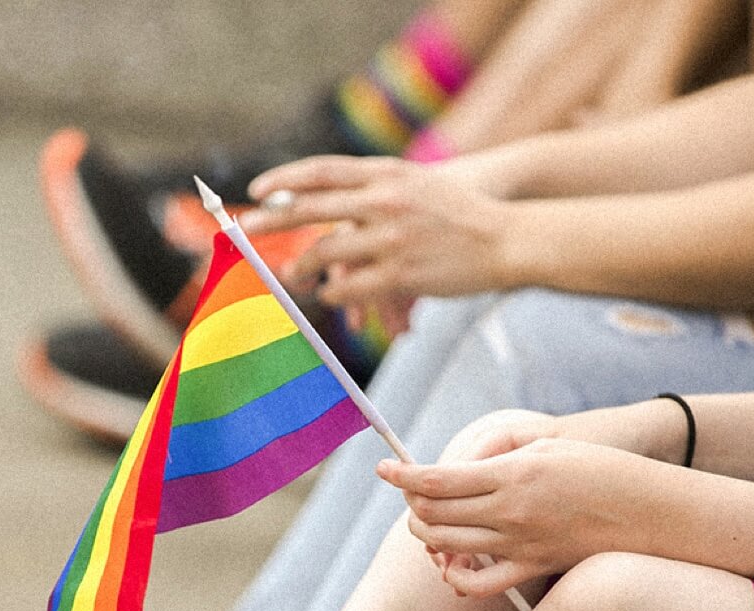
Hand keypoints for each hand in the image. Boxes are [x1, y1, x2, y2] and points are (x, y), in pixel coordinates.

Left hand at [240, 156, 514, 308]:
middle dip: (273, 221)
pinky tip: (330, 295)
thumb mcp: (418, 183)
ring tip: (292, 277)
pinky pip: (350, 287)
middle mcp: (386, 202)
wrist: (508, 238)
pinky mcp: (402, 274)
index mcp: (388, 174)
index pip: (323, 171)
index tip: (256, 191)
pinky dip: (334, 293)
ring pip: (326, 253)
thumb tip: (331, 200)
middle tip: (245, 230)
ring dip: (302, 267)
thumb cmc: (459, 213)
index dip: (285, 180)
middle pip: (312, 209)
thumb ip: (377, 186)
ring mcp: (392, 238)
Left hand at [377, 439, 678, 596]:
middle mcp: (510, 513)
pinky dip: (454, 576)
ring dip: (425, 534)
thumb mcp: (546, 445)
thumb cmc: (600, 466)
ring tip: (427, 520)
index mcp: (512, 475)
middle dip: (411, 503)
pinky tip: (452, 561)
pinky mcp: (532, 569)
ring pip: (445, 547)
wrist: (652, 511)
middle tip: (411, 490)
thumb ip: (494, 457)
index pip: (436, 480)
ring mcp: (519, 545)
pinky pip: (478, 585)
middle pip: (433, 515)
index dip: (401, 475)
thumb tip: (453, 470)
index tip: (383, 468)